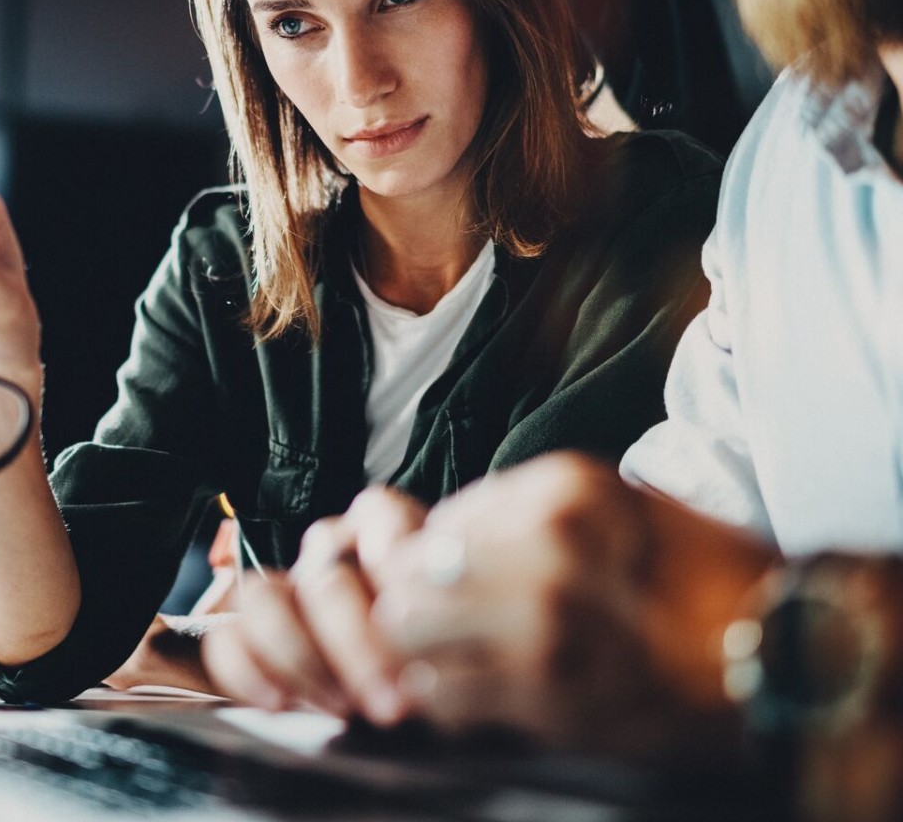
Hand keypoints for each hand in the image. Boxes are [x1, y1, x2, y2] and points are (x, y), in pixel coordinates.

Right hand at [200, 486, 427, 720]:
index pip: (376, 514)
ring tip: (343, 708)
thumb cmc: (441, 663)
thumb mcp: (458, 635)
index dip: (391, 551)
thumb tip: (441, 655)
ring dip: (301, 656)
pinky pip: (226, 639)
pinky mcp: (247, 637)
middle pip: (326, 575)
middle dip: (357, 642)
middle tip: (394, 700)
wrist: (402, 703)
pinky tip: (279, 705)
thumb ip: (447, 623)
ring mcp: (287, 593)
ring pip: (265, 596)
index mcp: (385, 537)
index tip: (415, 606)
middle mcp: (331, 556)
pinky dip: (247, 671)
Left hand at [372, 454, 774, 758]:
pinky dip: (451, 700)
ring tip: (457, 658)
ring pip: (411, 633)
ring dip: (421, 652)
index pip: (438, 520)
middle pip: (408, 574)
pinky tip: (486, 694)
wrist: (779, 650)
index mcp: (560, 487)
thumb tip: (434, 535)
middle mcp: (544, 542)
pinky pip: (448, 695)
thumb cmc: (696, 574)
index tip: (436, 580)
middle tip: (436, 624)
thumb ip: (520, 512)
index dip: (425, 556)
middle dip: (411, 603)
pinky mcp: (552, 692)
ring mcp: (545, 618)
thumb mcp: (612, 504)